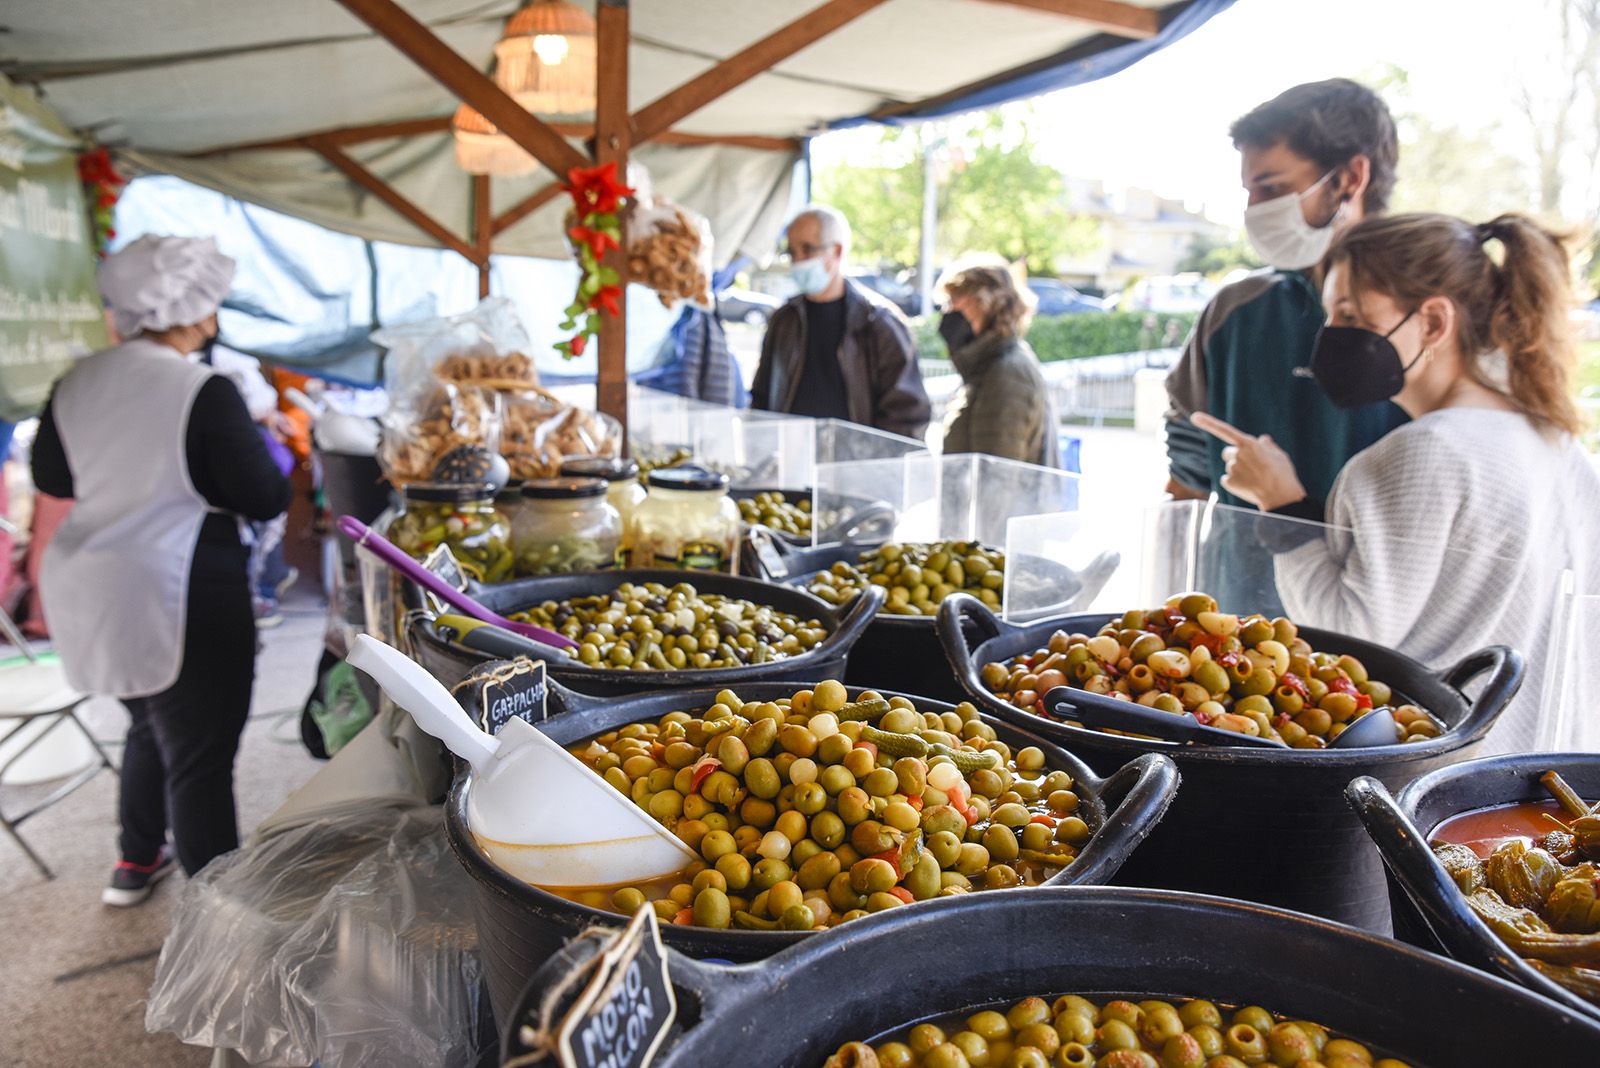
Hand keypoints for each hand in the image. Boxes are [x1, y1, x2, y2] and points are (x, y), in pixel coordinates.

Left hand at [1190, 412, 1306, 511]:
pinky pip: (1227, 479)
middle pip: (1228, 452)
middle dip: (1236, 457)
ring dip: (1238, 470)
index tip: (1194, 417)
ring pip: (1229, 467)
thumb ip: (1268, 446)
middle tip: (1252, 467)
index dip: (1208, 423)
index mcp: (1249, 444)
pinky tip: (1248, 486)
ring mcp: (1232, 468)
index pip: (1224, 430)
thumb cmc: (1283, 474)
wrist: (1280, 497)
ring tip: (1254, 478)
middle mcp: (1237, 454)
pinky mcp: (1229, 482)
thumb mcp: (1279, 455)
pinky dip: (1235, 482)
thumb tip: (1263, 439)